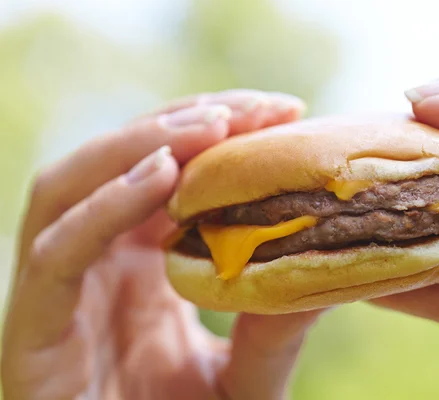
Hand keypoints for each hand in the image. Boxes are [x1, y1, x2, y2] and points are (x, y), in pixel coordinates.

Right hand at [1, 89, 320, 399]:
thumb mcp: (246, 380)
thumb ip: (276, 324)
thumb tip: (329, 257)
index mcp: (140, 268)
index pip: (168, 174)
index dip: (219, 135)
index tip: (283, 113)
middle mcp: (96, 266)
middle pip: (121, 163)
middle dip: (187, 123)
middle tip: (258, 107)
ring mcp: (59, 294)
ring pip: (73, 186)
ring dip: (141, 144)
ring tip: (211, 126)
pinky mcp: (32, 332)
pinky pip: (57, 252)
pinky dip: (105, 206)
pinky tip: (161, 174)